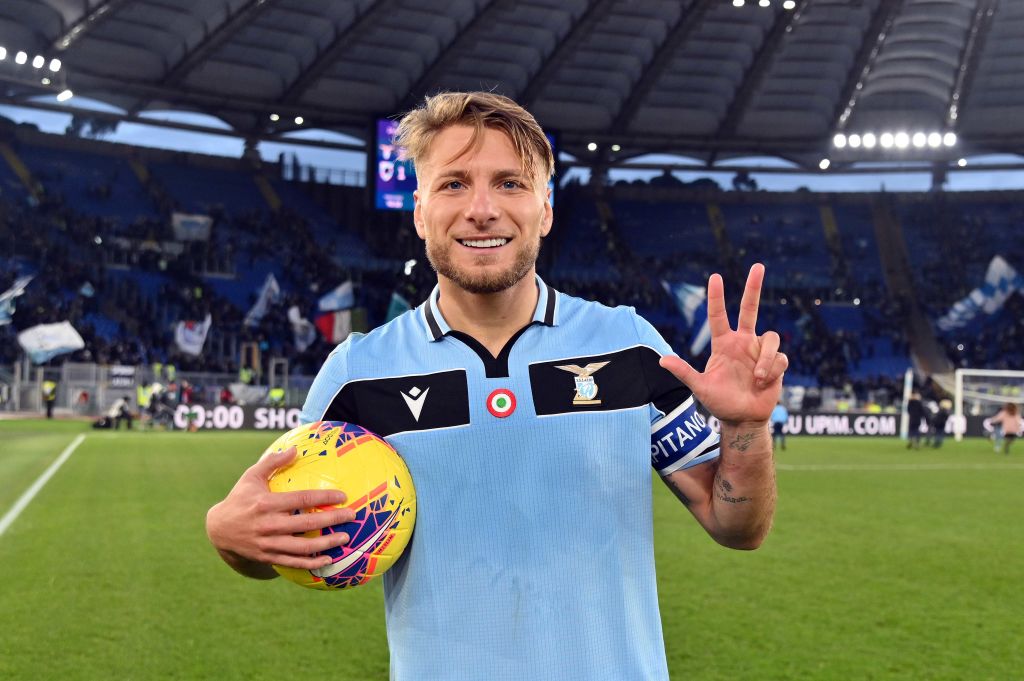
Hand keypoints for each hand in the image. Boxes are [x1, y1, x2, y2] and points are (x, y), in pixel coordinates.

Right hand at [206, 447, 354, 570]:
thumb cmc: (239, 499)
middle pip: (307, 524)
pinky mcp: (268, 557)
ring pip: (302, 547)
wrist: (219, 530)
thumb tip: (295, 449)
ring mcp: (269, 544)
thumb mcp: (251, 477)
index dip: (324, 498)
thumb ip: (272, 462)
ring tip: (344, 538)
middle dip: (332, 520)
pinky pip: (293, 562)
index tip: (342, 496)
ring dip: (326, 544)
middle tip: (351, 516)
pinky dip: (312, 562)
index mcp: (267, 503)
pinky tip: (328, 559)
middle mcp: (269, 525)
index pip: (302, 500)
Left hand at [659, 263, 787, 425]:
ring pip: (771, 337)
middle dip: (754, 287)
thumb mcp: (700, 387)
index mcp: (724, 344)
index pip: (719, 315)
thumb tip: (662, 360)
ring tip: (757, 378)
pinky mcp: (777, 362)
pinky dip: (772, 370)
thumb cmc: (720, 402)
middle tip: (758, 265)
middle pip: (750, 308)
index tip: (715, 277)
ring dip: (766, 359)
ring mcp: (760, 351)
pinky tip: (764, 383)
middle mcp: (743, 342)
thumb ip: (684, 372)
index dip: (716, 297)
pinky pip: (780, 358)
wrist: (743, 419)